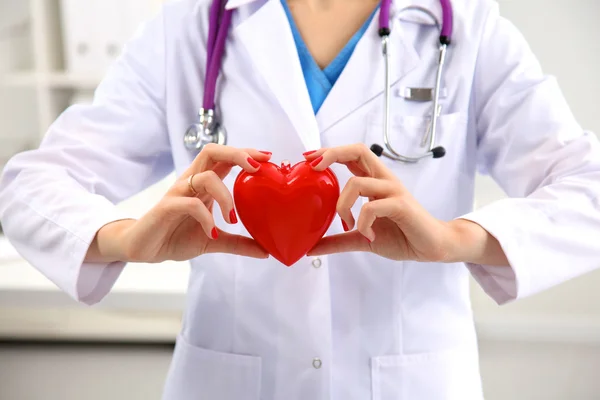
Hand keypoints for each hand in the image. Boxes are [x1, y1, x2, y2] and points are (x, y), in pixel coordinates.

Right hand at [87, 144, 271, 263]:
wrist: (144, 249)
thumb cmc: (175, 236)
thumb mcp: (214, 240)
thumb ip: (238, 242)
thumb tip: (265, 250)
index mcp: (202, 184)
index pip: (225, 157)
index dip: (246, 153)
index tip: (268, 158)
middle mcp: (191, 182)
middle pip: (212, 152)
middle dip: (237, 154)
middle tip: (257, 168)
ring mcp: (178, 193)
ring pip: (205, 177)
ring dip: (225, 196)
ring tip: (233, 219)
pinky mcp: (166, 207)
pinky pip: (189, 203)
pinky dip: (205, 217)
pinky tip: (212, 231)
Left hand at [304, 144, 508, 265]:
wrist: (431, 247)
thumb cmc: (401, 236)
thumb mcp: (361, 238)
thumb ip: (337, 240)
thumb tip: (310, 248)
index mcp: (374, 182)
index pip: (350, 155)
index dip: (328, 152)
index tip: (307, 159)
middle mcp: (383, 180)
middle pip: (358, 150)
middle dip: (332, 153)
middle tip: (314, 168)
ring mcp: (393, 190)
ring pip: (357, 182)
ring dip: (343, 205)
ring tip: (347, 224)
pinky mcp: (401, 205)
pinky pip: (372, 207)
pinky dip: (363, 222)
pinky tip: (367, 235)